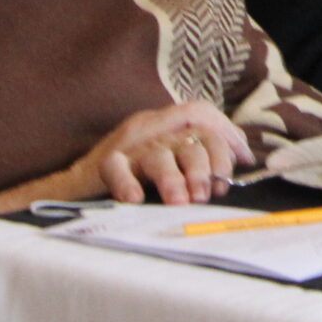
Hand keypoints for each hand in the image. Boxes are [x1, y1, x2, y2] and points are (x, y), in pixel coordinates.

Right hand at [0, 102, 251, 219]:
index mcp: (168, 125)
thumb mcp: (170, 160)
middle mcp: (150, 129)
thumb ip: (204, 155)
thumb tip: (246, 158)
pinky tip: (135, 199)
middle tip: (208, 193)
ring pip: (158, 154)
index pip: (203, 119)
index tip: (230, 173)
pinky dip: (126, 183)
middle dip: (204, 166)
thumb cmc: (132, 177)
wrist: (74, 185)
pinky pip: (115, 168)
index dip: (222, 143)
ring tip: (182, 201)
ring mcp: (126, 145)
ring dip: (174, 179)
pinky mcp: (101, 165)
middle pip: (187, 138)